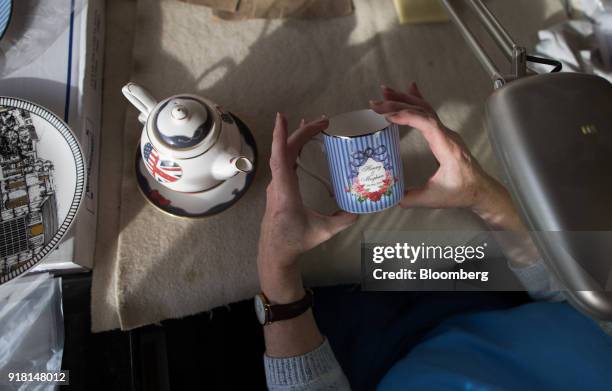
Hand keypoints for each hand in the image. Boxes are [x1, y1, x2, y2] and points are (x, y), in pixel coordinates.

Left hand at [258, 113, 357, 301]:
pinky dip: (292, 147)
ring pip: (283, 154)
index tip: (282, 118)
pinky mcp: (279, 186)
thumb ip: (342, 221)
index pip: (280, 160)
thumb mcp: (322, 232)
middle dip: (302, 133)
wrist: (275, 251)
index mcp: (285, 193)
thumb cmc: (295, 241)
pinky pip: (283, 160)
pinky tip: (302, 140)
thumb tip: (362, 209)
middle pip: (285, 151)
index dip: (281, 138)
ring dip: (297, 137)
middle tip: (323, 121)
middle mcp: (278, 185)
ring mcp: (276, 184)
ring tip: (314, 124)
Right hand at [370, 83, 538, 265]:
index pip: (428, 124)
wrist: (481, 190)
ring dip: (405, 98)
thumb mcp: (433, 198)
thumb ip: (410, 198)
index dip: (408, 116)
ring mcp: (446, 133)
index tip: (389, 116)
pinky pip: (430, 112)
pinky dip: (417, 100)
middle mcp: (447, 135)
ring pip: (426, 108)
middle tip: (377, 103)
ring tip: (386, 91)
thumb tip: (390, 196)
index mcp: (447, 147)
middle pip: (423, 111)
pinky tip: (409, 90)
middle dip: (399, 104)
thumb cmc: (462, 192)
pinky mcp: (443, 135)